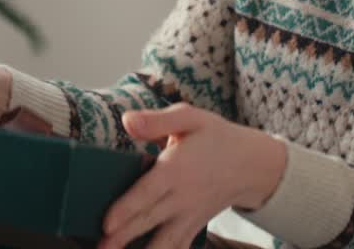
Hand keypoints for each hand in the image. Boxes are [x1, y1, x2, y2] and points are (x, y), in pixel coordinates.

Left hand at [99, 103, 285, 248]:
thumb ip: (156, 121)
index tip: (106, 224)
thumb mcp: (190, 118)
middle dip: (122, 238)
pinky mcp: (194, 227)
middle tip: (101, 248)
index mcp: (176, 168)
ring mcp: (189, 216)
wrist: (252, 164)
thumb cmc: (215, 137)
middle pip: (148, 221)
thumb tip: (127, 121)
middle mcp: (182, 197)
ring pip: (163, 242)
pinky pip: (178, 247)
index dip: (127, 209)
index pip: (148, 192)